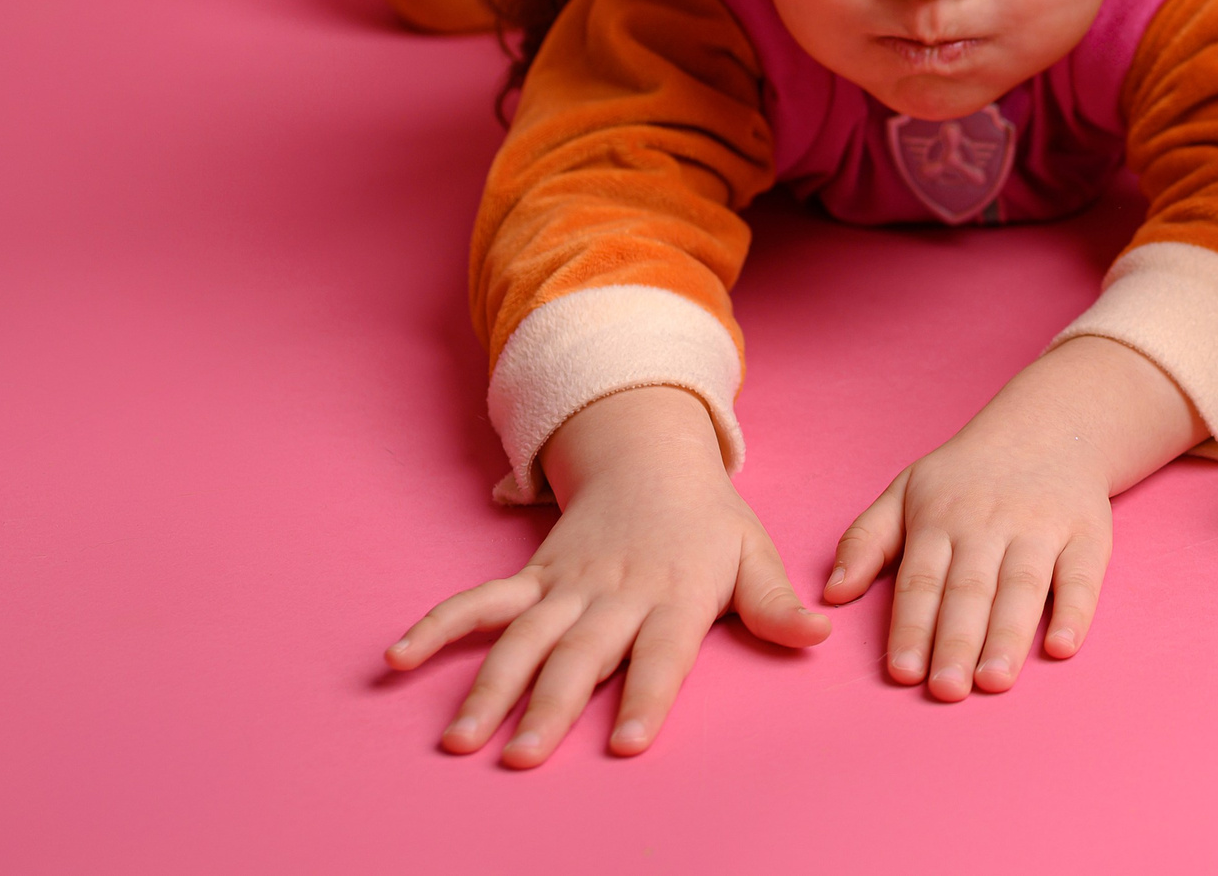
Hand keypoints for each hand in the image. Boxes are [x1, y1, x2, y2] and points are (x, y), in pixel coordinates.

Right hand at [384, 385, 829, 765]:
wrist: (653, 458)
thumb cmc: (709, 523)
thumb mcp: (753, 553)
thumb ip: (776, 602)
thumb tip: (818, 637)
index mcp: (673, 595)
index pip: (662, 655)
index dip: (647, 696)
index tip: (629, 743)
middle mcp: (614, 594)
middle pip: (579, 656)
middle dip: (551, 707)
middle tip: (524, 759)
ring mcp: (565, 585)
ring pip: (521, 637)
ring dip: (488, 686)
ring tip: (460, 739)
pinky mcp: (531, 577)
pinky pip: (479, 602)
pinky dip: (438, 625)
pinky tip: (398, 657)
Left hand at [822, 336, 1200, 701]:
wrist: (1049, 426)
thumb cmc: (966, 475)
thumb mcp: (906, 492)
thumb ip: (865, 541)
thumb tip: (831, 595)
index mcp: (940, 519)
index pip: (922, 581)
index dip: (911, 627)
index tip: (902, 672)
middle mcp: (989, 524)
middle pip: (970, 590)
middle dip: (956, 641)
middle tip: (946, 690)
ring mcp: (1041, 528)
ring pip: (1021, 586)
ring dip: (1007, 635)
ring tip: (994, 680)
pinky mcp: (1086, 534)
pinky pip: (1081, 576)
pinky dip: (1075, 611)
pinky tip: (1061, 646)